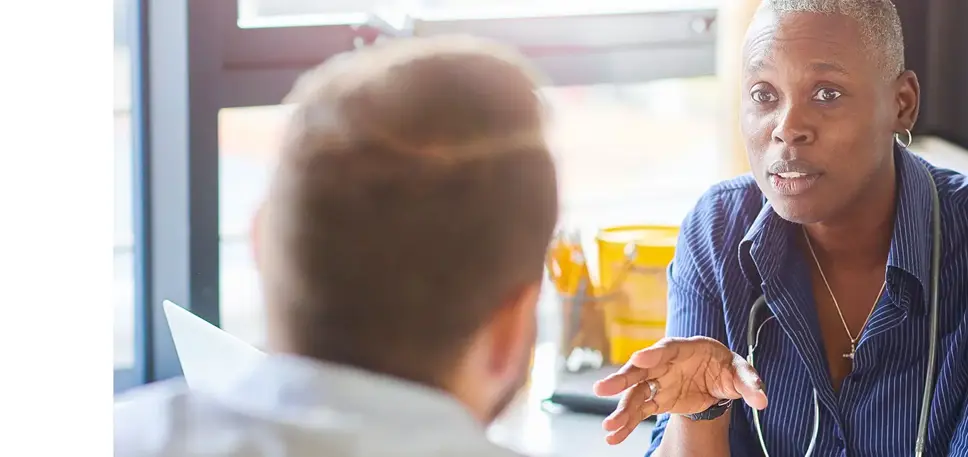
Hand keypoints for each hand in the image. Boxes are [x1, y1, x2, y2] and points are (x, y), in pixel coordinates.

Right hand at [592, 336, 767, 444]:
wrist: (714, 378)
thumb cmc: (725, 367)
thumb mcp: (740, 371)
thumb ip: (749, 382)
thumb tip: (762, 400)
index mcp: (684, 349)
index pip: (666, 348)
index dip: (653, 352)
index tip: (639, 358)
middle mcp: (663, 363)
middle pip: (640, 368)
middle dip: (622, 378)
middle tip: (604, 388)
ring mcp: (656, 382)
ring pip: (634, 393)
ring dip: (620, 409)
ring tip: (608, 427)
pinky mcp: (655, 400)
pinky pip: (638, 411)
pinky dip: (626, 424)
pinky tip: (614, 437)